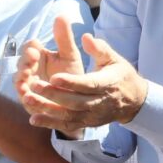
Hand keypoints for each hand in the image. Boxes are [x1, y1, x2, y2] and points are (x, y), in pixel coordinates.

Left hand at [21, 29, 146, 131]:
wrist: (134, 102)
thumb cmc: (122, 75)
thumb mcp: (115, 59)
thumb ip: (100, 48)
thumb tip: (86, 37)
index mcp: (107, 83)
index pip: (88, 84)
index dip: (71, 82)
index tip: (54, 77)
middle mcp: (100, 102)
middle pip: (75, 101)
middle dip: (53, 94)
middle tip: (33, 84)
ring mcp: (93, 115)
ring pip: (69, 115)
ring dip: (47, 110)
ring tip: (28, 100)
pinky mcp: (87, 123)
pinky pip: (68, 125)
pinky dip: (51, 123)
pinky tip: (33, 119)